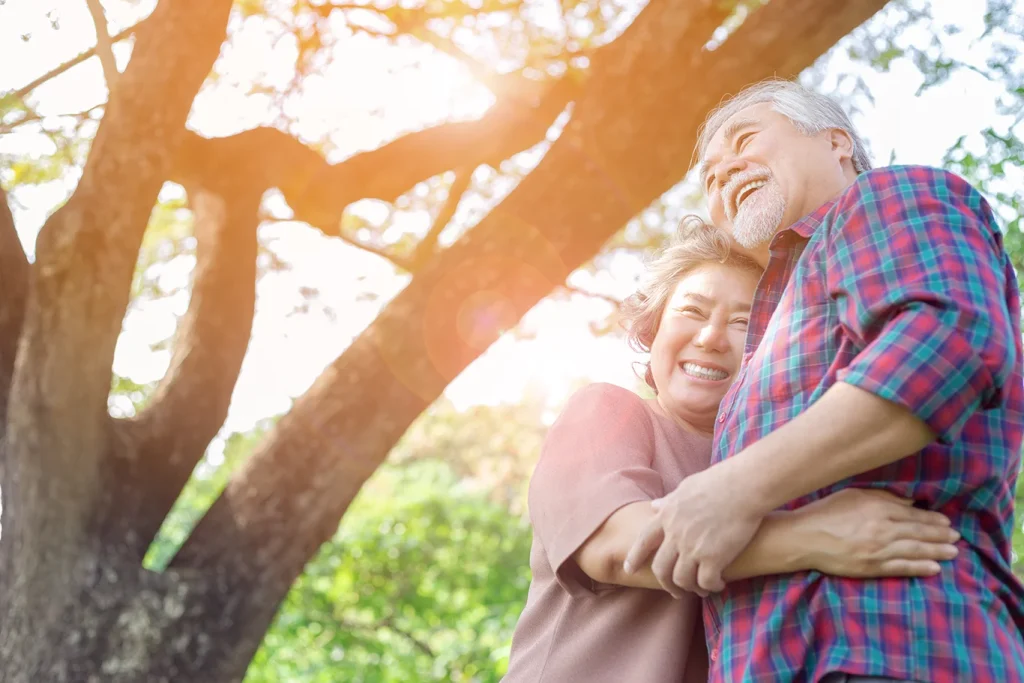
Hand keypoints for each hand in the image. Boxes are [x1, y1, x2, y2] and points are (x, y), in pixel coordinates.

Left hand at [623, 464, 762, 596]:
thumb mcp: (686, 488)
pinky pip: (705, 582)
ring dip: (690, 588)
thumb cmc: (719, 482)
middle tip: (675, 591)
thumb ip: (669, 501)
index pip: (643, 541)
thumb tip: (654, 506)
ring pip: (681, 580)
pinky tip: (719, 584)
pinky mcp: (713, 558)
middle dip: (666, 584)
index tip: (629, 570)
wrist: (743, 487)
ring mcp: (692, 548)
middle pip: (660, 568)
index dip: (635, 557)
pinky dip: (710, 587)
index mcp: (667, 516)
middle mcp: (675, 534)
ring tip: (701, 590)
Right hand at [795, 488, 958, 577]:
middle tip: (956, 537)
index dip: (932, 519)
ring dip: (937, 551)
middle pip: (918, 532)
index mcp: (877, 508)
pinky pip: (901, 568)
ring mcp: (878, 550)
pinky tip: (934, 568)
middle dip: (940, 535)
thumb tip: (909, 502)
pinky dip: (920, 568)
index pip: (912, 514)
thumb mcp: (853, 496)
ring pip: (915, 550)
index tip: (946, 521)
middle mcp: (882, 529)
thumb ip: (882, 497)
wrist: (804, 537)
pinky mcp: (871, 567)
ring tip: (953, 552)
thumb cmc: (825, 512)